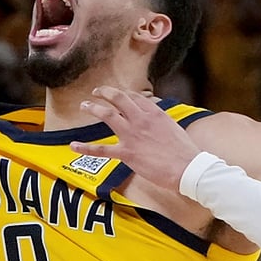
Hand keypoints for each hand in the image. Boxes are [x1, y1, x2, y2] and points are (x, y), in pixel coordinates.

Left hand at [70, 87, 200, 191]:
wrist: (186, 167)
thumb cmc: (184, 151)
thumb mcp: (173, 127)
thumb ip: (160, 120)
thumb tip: (154, 116)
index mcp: (154, 112)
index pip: (134, 97)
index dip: (123, 94)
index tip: (117, 95)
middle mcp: (141, 119)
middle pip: (118, 98)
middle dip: (105, 93)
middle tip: (96, 92)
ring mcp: (132, 135)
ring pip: (108, 115)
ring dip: (93, 108)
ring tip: (84, 105)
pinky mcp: (127, 153)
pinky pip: (102, 150)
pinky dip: (86, 148)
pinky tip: (73, 146)